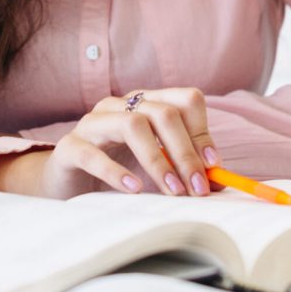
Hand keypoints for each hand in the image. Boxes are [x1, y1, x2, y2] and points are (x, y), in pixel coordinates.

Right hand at [0, 87, 218, 199]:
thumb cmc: (118, 170)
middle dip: (186, 152)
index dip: (203, 131)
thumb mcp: (157, 167)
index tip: (213, 165)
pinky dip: (116, 172)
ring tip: (172, 192)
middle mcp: (119, 106)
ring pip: (132, 124)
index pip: (184, 99)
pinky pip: (93, 153)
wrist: (67, 182)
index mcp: (144, 105)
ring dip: (159, 161)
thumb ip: (187, 169)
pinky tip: (133, 189)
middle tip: (197, 189)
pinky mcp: (70, 147)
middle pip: (162, 113)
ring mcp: (92, 123)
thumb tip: (222, 181)